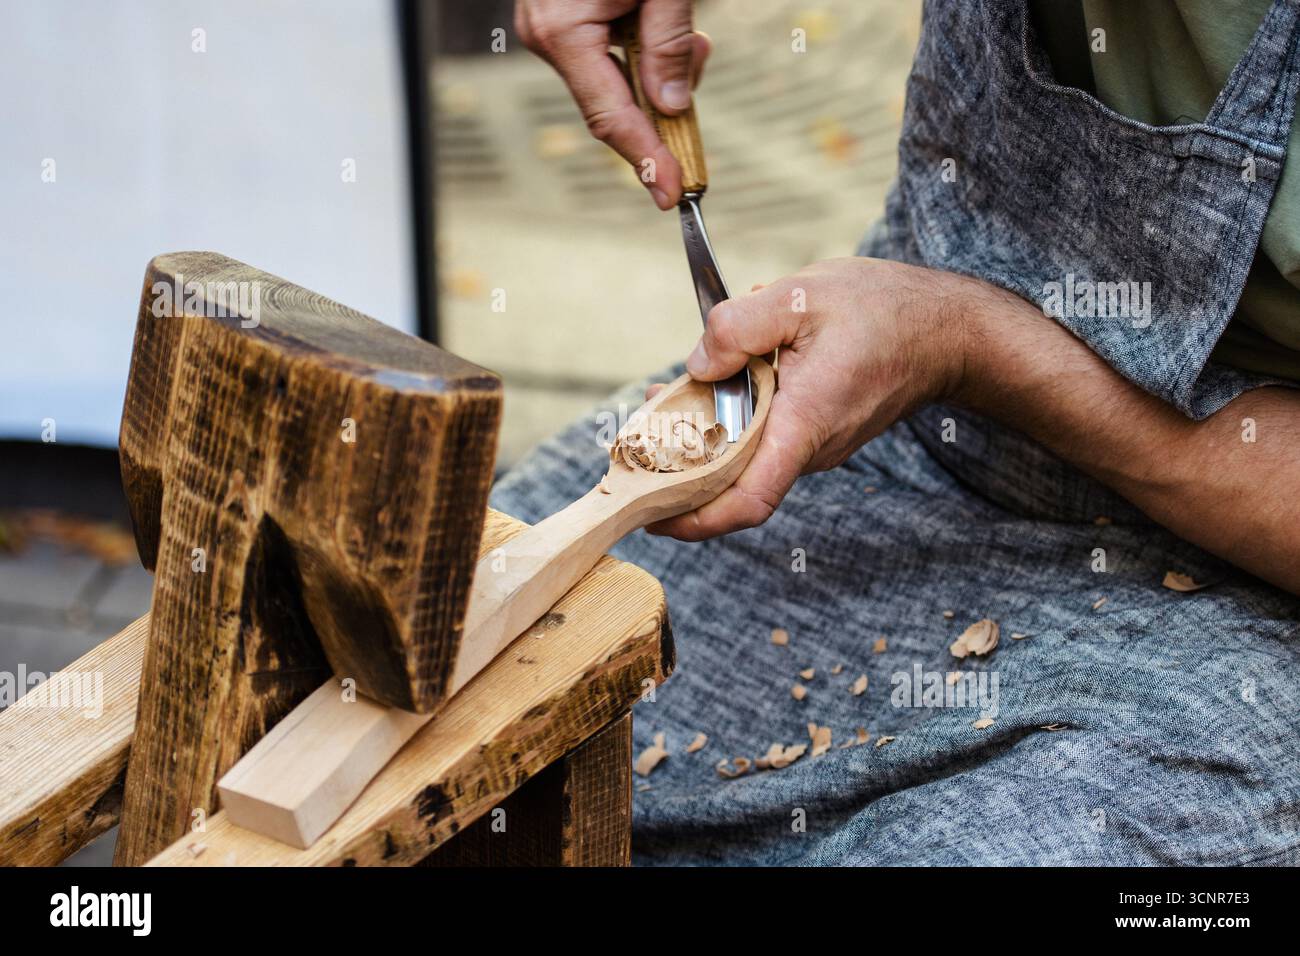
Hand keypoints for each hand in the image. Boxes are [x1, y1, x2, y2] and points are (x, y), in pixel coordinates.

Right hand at [515, 0, 709, 207]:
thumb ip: (668, 44)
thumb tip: (672, 107)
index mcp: (564, 31)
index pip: (610, 117)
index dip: (646, 158)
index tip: (671, 192)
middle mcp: (546, 34)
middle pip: (612, 103)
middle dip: (662, 100)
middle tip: (697, 56)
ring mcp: (547, 26)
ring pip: (612, 78)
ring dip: (654, 65)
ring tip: (682, 25)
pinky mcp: (558, 17)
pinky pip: (602, 52)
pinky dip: (638, 46)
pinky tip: (657, 15)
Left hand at [646, 257, 985, 539]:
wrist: (946, 331)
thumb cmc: (886, 311)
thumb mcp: (802, 295)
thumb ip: (737, 325)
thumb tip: (696, 364)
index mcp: (805, 423)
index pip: (749, 499)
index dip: (695, 519)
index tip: (652, 516)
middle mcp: (810, 447)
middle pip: (733, 479)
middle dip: (679, 466)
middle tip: (636, 439)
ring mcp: (815, 444)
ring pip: (746, 455)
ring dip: (704, 435)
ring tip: (668, 397)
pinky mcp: (817, 432)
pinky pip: (765, 437)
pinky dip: (733, 417)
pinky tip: (717, 378)